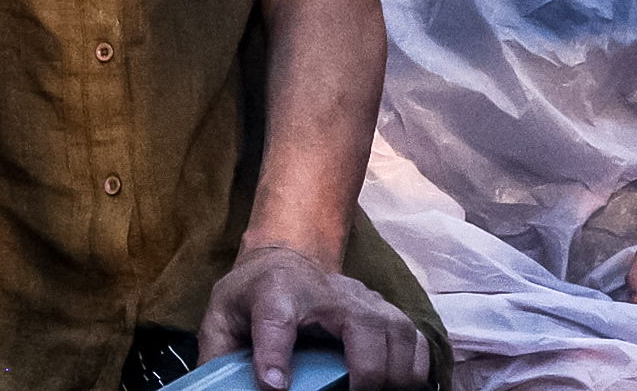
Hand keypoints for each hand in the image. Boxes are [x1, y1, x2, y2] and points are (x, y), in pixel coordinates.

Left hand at [198, 242, 427, 387]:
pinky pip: (417, 343)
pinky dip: (414, 372)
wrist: (285, 259)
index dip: (273, 354)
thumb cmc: (253, 294)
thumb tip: (220, 386)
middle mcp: (329, 291)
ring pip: (399, 336)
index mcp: (274, 292)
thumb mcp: (222, 317)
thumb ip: (219, 354)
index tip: (274, 386)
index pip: (274, 318)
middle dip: (365, 375)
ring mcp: (366, 299)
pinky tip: (397, 387)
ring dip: (394, 377)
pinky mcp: (388, 312)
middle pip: (362, 327)